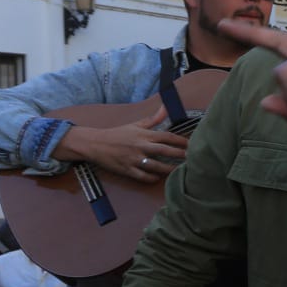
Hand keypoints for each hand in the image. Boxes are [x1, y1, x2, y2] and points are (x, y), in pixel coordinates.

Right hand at [60, 110, 189, 184]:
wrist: (95, 144)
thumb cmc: (117, 134)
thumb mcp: (135, 124)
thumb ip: (153, 119)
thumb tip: (165, 108)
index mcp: (143, 135)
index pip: (166, 136)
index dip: (180, 140)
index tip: (191, 144)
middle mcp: (140, 146)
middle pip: (164, 151)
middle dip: (179, 154)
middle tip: (191, 158)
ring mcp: (134, 159)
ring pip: (156, 166)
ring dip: (169, 169)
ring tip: (179, 171)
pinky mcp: (127, 170)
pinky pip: (143, 176)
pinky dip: (152, 178)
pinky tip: (159, 177)